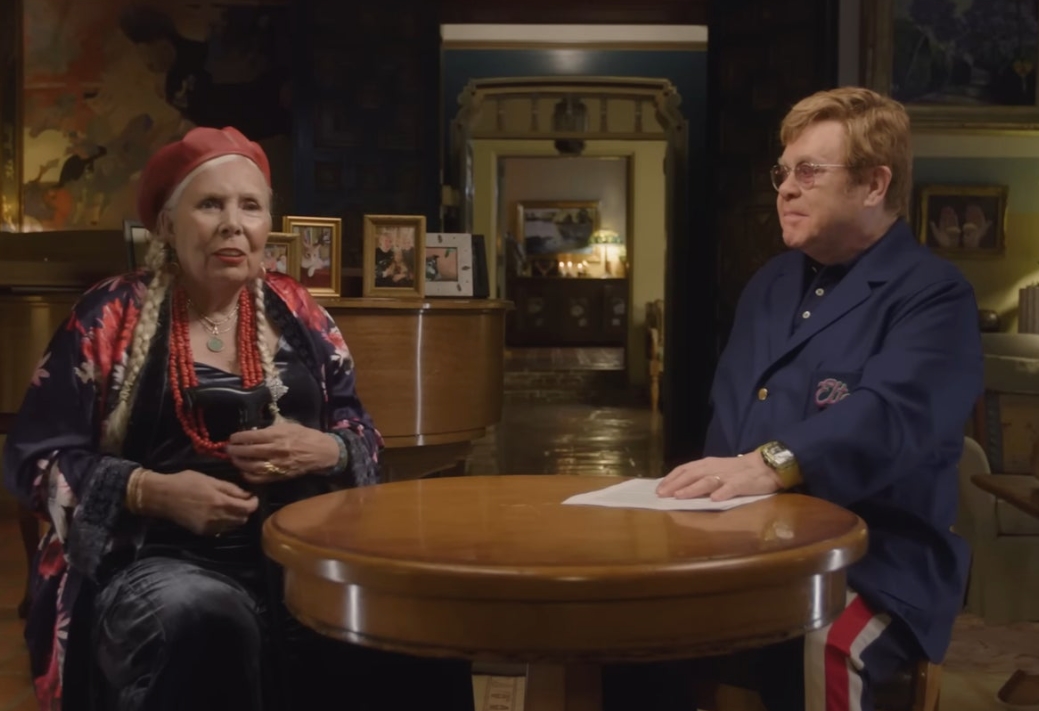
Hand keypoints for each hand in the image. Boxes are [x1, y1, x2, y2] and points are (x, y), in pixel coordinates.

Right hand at [141, 469, 257, 535]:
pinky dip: (225, 523)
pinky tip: (218, 514)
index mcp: (220, 502)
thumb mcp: (210, 480)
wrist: (161, 497)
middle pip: (242, 519)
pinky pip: (221, 530)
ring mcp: (209, 528)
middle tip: (242, 500)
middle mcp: (217, 518)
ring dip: (236, 517)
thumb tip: (247, 495)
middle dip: (245, 510)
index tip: (252, 497)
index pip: (247, 508)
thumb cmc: (185, 482)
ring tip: (229, 506)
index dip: (253, 503)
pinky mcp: (202, 532)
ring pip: (233, 526)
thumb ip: (230, 489)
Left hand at [225, 422, 339, 483]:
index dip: (238, 437)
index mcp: (278, 436)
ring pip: (251, 466)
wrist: (321, 452)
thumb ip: (271, 429)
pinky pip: (259, 478)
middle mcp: (276, 450)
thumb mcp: (289, 426)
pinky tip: (244, 471)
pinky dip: (248, 475)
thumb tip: (254, 432)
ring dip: (239, 463)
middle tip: (229, 448)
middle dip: (235, 450)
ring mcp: (277, 465)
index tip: (232, 437)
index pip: (252, 436)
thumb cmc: (306, 436)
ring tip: (234, 459)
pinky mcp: (279, 476)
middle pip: (249, 451)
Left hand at [655, 452, 781, 500]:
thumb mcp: (715, 470)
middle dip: (675, 485)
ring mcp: (728, 475)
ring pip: (707, 481)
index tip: (658, 489)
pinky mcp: (742, 483)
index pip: (684, 469)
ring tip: (680, 496)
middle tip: (662, 495)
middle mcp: (714, 468)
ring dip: (692, 488)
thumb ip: (700, 476)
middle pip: (691, 475)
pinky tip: (714, 499)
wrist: (765, 466)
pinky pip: (731, 488)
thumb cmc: (737, 471)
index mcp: (706, 464)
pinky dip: (722, 492)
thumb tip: (678, 488)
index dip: (670, 479)